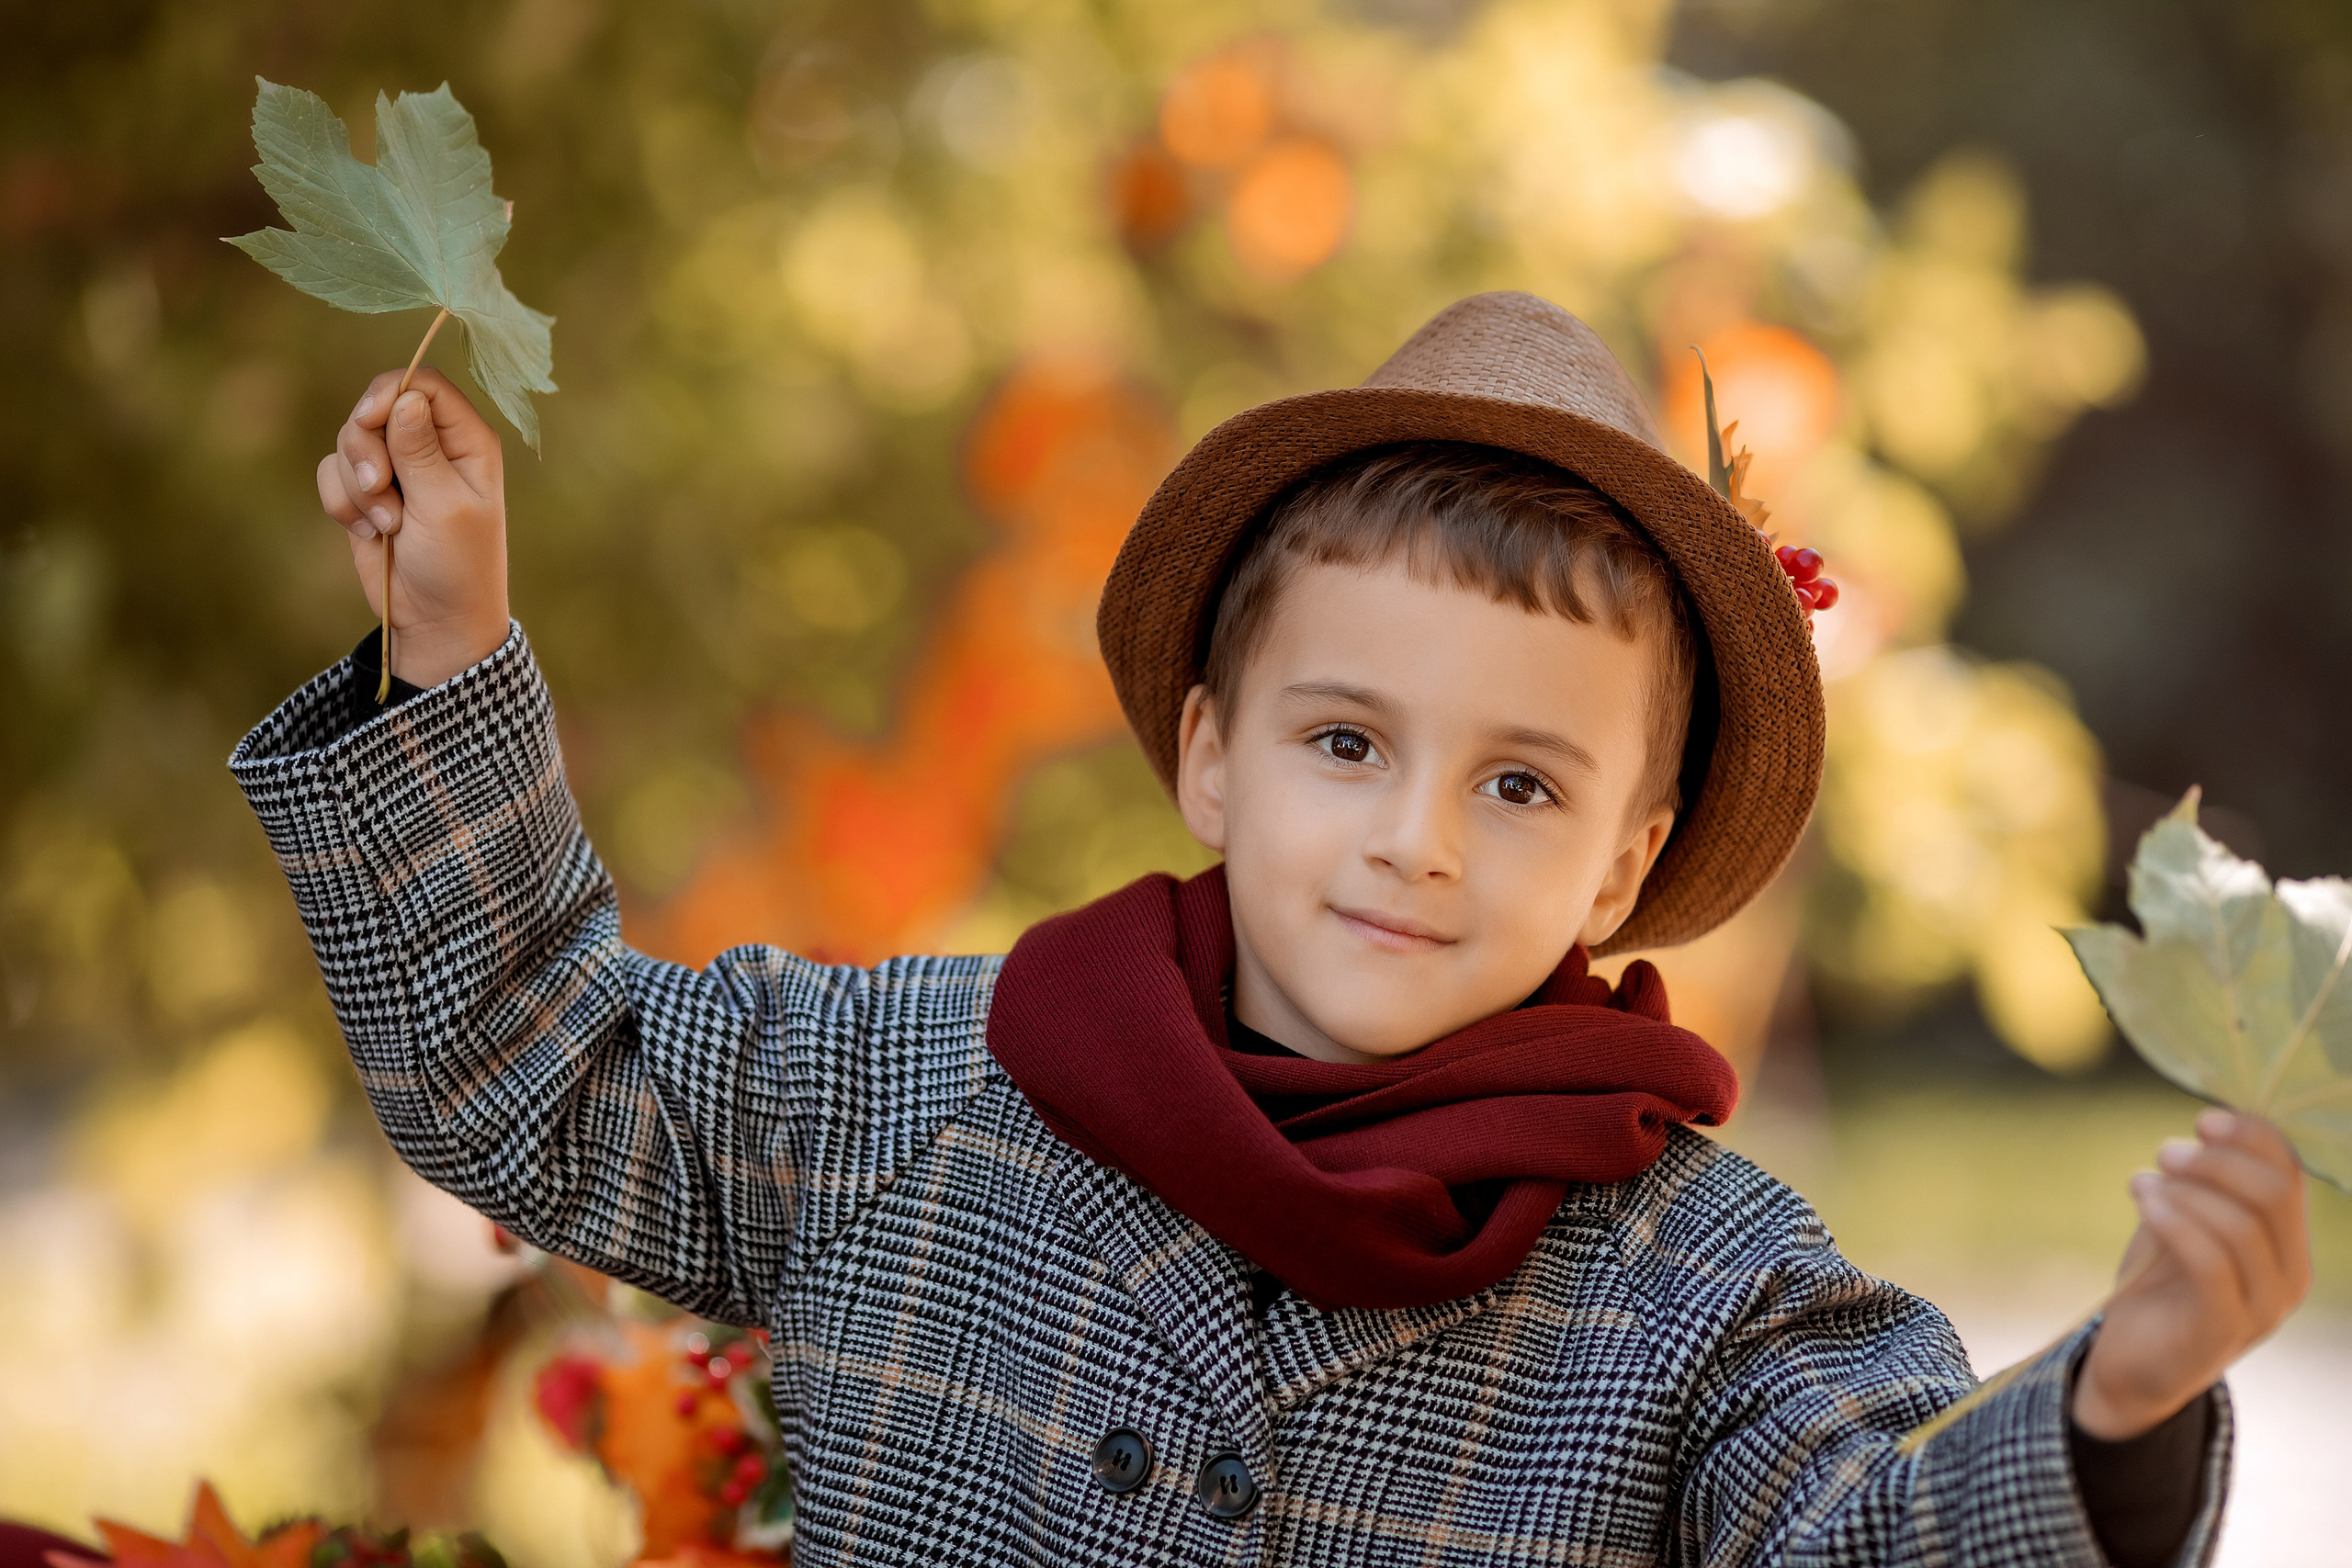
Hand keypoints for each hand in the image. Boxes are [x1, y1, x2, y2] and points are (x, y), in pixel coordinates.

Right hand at [316, 368, 511, 687]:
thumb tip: (405, 396)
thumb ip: (420, 451)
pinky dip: (342, 503)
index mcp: (467, 441)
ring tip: (388, 524)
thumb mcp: (444, 506)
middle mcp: (432, 446)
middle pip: (376, 406)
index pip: (424, 385)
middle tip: (380, 487)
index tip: (368, 419)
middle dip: (365, 447)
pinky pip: (331, 473)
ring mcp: (397, 467)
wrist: (435, 619)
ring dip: (357, 485)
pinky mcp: (367, 492)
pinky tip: (371, 533)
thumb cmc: (456, 565)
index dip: (389, 393)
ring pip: (349, 439)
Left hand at [2072, 1110, 2309, 1438]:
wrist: (2132, 1363)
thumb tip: (2206, 1127)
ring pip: (2242, 1225)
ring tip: (2142, 1182)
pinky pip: (2211, 1262)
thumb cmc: (2158, 1284)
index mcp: (2288, 1245)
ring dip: (2187, 1190)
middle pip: (2274, 1194)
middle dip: (2217, 1161)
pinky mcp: (2223, 1328)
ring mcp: (2263, 1308)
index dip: (2252, 1137)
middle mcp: (2289, 1277)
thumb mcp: (2182, 1222)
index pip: (2291, 1175)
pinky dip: (2175, 1221)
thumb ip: (2198, 1184)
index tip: (2203, 1120)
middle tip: (2166, 1152)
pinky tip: (2143, 1202)